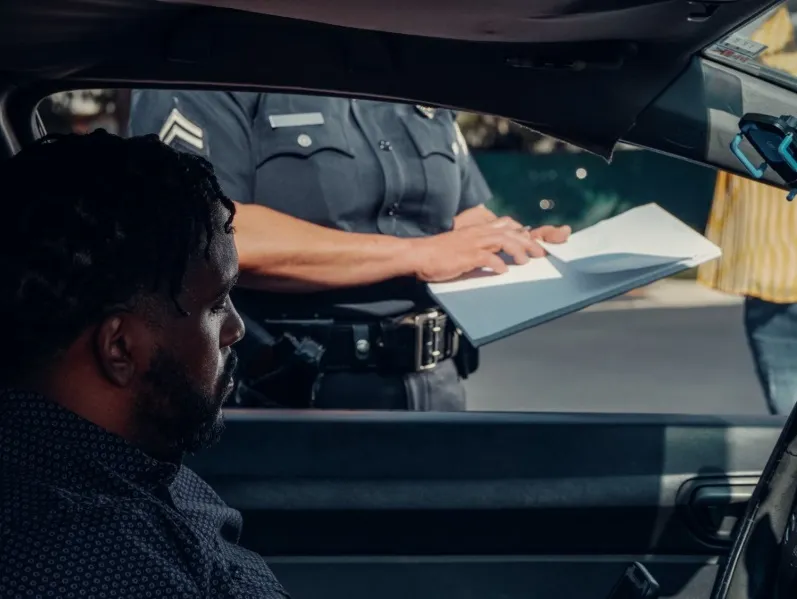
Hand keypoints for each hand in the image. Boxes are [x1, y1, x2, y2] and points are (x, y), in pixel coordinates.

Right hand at [408, 219, 569, 281]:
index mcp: (477, 229)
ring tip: (526, 261)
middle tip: (540, 253)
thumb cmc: (438, 252)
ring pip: (503, 241)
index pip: (506, 224)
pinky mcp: (466, 256)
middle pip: (510, 232)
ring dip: (517, 251)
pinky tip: (503, 271)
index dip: (523, 232)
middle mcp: (478, 233)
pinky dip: (498, 264)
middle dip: (528, 242)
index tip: (533, 241)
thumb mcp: (461, 244)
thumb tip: (494, 254)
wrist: (419, 254)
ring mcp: (473, 244)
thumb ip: (478, 245)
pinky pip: (488, 258)